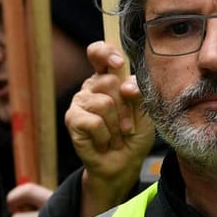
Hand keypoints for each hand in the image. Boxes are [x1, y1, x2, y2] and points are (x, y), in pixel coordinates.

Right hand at [67, 42, 153, 216]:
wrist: (124, 163)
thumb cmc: (134, 135)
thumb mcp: (144, 111)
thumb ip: (137, 94)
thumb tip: (127, 87)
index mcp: (107, 78)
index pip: (99, 53)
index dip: (106, 53)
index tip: (118, 63)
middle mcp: (91, 87)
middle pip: (109, 81)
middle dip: (125, 108)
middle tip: (126, 126)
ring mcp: (80, 102)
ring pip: (104, 103)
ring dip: (116, 126)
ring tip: (116, 136)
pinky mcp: (72, 119)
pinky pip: (94, 122)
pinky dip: (106, 136)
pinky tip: (104, 142)